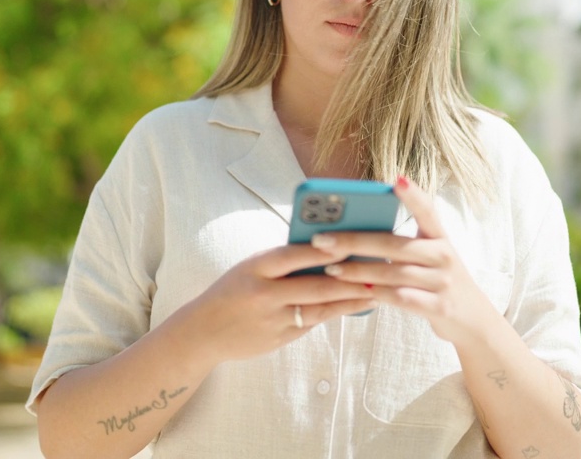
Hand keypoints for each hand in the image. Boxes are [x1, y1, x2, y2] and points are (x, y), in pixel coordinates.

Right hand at [174, 242, 378, 365]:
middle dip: (348, 279)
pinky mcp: (279, 338)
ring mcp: (272, 319)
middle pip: (314, 285)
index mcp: (255, 267)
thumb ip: (282, 261)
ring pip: (319, 308)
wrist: (203, 331)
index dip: (324, 249)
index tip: (352, 242)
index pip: (294, 254)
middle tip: (377, 270)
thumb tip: (326, 248)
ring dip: (349, 300)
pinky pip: (312, 323)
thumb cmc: (232, 290)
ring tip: (374, 291)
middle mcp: (263, 293)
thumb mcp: (250, 268)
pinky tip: (355, 306)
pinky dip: (334, 313)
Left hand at [314, 176, 497, 345]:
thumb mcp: (429, 257)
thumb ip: (400, 245)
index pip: (427, 210)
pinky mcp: (439, 307)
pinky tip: (356, 291)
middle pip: (395, 244)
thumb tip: (351, 231)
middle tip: (322, 239)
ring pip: (393, 273)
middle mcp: (444, 256)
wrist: (472, 319)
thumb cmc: (437, 281)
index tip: (396, 180)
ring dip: (358, 270)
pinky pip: (400, 298)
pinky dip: (376, 294)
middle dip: (355, 241)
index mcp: (440, 237)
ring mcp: (443, 282)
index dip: (413, 195)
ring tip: (330, 268)